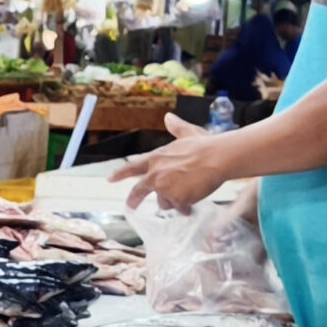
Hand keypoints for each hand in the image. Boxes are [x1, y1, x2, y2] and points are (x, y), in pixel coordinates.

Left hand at [112, 115, 230, 211]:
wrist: (216, 158)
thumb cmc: (204, 145)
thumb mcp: (187, 133)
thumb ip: (177, 128)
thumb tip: (169, 117)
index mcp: (155, 158)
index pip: (133, 167)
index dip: (120, 173)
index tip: (110, 179)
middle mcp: (155, 174)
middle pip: (139, 191)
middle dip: (134, 200)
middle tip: (130, 206)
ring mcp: (164, 188)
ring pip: (164, 202)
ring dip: (175, 200)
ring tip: (188, 191)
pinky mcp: (176, 199)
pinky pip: (179, 208)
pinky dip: (186, 208)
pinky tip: (193, 203)